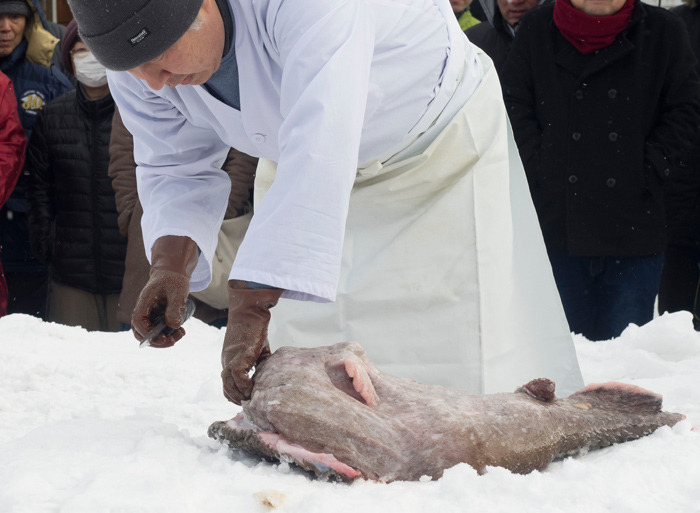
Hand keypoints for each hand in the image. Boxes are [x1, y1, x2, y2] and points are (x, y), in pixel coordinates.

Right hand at [131, 235, 197, 347]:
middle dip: (156, 341)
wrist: (173, 274)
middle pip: (140, 332)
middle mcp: (143, 310)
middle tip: (173, 341)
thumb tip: (173, 326)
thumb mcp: (177, 291)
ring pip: (149, 334)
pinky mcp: (156, 318)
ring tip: (181, 334)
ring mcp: (149, 316)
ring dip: (163, 340)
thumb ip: (175, 307)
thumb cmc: (173, 280)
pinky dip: (168, 335)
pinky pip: (159, 331)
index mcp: (144, 301)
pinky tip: (181, 331)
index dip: (147, 332)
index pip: (138, 320)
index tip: (162, 338)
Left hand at [221, 280, 283, 403]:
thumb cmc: (255, 327)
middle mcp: (227, 361)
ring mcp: (231, 359)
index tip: (247, 399)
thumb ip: (260, 362)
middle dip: (236, 398)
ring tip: (251, 400)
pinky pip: (237, 378)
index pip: (227, 383)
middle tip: (249, 404)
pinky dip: (244, 386)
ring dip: (239, 395)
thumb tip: (268, 374)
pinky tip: (254, 389)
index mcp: (230, 360)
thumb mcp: (258, 348)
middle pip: (225, 387)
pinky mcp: (239, 356)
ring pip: (228, 384)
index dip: (235, 393)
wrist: (251, 311)